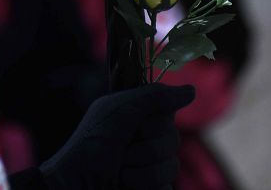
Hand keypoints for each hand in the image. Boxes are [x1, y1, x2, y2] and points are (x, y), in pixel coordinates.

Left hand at [38, 83, 194, 189]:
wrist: (78, 184)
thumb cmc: (91, 144)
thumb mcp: (119, 110)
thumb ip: (155, 97)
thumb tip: (191, 91)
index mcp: (138, 115)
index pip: (169, 111)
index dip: (156, 120)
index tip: (138, 125)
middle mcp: (146, 139)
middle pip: (173, 139)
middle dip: (147, 147)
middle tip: (123, 150)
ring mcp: (150, 166)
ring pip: (172, 166)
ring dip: (143, 171)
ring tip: (120, 172)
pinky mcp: (153, 188)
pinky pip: (168, 187)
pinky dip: (147, 186)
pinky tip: (128, 185)